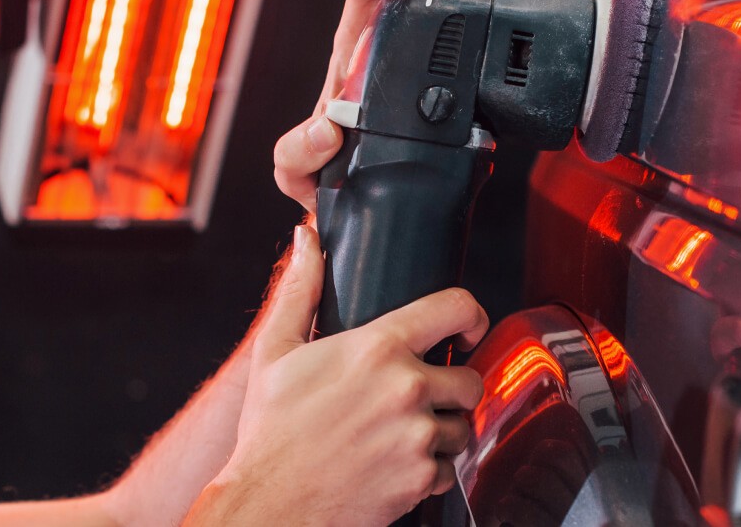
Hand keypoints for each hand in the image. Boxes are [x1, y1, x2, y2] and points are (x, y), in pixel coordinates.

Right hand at [186, 225, 488, 525]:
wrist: (269, 506)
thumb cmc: (270, 431)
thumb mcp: (276, 351)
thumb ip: (300, 290)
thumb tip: (306, 239)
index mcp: (378, 348)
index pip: (457, 307)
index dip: (471, 314)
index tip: (467, 329)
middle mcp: (407, 388)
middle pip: (471, 378)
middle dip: (452, 389)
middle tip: (420, 399)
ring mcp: (417, 436)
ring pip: (462, 427)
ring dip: (440, 432)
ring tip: (399, 435)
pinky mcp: (420, 478)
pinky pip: (448, 469)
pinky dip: (429, 471)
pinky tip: (394, 465)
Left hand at [274, 0, 494, 213]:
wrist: (366, 189)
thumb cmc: (328, 170)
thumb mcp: (300, 167)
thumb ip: (299, 153)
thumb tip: (326, 131)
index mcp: (354, 54)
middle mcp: (387, 43)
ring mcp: (421, 53)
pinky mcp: (449, 71)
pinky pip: (467, 27)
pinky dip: (485, 3)